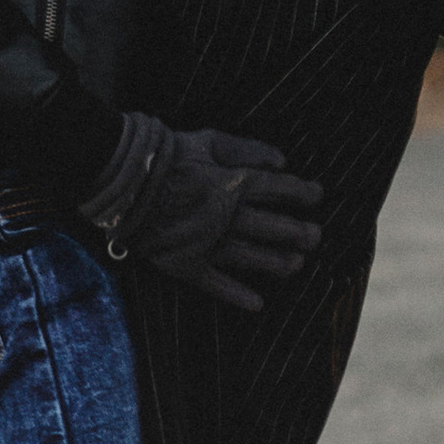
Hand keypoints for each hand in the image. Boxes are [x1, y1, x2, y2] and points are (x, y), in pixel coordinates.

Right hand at [81, 114, 323, 312]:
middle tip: (316, 237)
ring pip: (252, 256)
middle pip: (272, 226)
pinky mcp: (187, 262)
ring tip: (297, 266)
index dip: (302, 192)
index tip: (317, 196)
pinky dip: (237, 294)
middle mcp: (228, 216)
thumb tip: (281, 159)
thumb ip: (247, 149)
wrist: (125, 179)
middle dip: (298, 232)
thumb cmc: (168, 154)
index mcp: (235, 183)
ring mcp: (209, 243)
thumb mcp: (209, 140)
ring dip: (277, 263)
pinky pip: (216, 283)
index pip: (279, 188)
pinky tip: (258, 304)